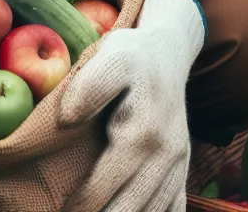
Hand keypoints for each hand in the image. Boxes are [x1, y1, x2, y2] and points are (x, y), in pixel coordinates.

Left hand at [58, 0, 205, 211]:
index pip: (107, 183)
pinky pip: (175, 206)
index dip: (83, 205)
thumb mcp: (109, 57)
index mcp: (142, 134)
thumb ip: (89, 87)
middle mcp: (165, 156)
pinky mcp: (182, 168)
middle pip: (133, 207)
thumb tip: (66, 119)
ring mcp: (178, 165)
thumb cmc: (132, 55)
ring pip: (157, 211)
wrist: (168, 52)